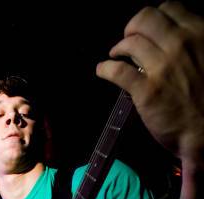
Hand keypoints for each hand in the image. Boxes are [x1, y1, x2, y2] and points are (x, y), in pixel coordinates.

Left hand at [96, 2, 203, 161]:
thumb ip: (193, 45)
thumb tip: (170, 39)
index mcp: (198, 34)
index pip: (169, 9)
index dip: (154, 18)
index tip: (148, 30)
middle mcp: (180, 45)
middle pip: (145, 19)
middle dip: (132, 28)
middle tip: (128, 40)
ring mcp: (162, 67)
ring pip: (130, 42)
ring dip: (118, 48)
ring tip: (116, 55)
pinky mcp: (147, 90)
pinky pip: (117, 71)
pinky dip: (105, 69)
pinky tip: (102, 70)